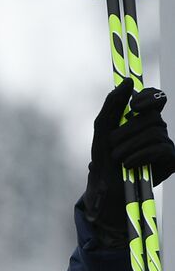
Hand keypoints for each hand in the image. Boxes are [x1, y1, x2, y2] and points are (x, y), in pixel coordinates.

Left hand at [83, 80, 174, 243]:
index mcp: (142, 119)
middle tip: (112, 145)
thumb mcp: (103, 128)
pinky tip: (128, 165)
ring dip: (129, 145)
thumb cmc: (104, 158)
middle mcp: (157, 129)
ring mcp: (166, 144)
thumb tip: (129, 81)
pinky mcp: (171, 160)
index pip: (156, 97)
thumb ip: (113, 103)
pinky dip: (139, 155)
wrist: (106, 189)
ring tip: (117, 158)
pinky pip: (160, 149)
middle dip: (127, 130)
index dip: (149, 96)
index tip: (135, 105)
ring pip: (155, 132)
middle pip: (152, 117)